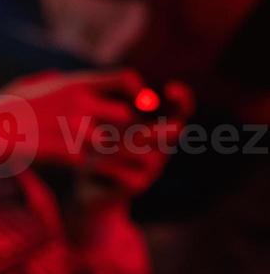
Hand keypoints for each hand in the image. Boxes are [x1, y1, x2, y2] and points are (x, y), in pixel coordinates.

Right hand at [0, 69, 145, 168]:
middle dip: (116, 127)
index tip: (134, 102)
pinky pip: (83, 160)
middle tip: (103, 134)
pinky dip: (74, 162)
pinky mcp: (65, 152)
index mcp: (75, 84)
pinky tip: (57, 161)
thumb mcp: (22, 86)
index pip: (124, 79)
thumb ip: (45, 81)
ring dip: (95, 148)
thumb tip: (53, 77)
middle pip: (124, 116)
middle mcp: (81, 104)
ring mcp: (74, 129)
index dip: (136, 91)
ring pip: (105, 142)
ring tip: (75, 149)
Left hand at [78, 81, 193, 201]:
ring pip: (141, 150)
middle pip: (173, 132)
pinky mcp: (139, 185)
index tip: (170, 88)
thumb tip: (130, 83)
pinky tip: (90, 167)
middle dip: (155, 128)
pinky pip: (122, 170)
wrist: (89, 190)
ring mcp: (153, 168)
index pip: (181, 110)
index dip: (183, 98)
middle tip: (136, 131)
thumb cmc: (97, 150)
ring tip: (94, 149)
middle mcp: (161, 147)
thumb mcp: (106, 125)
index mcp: (157, 128)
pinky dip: (103, 165)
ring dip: (114, 147)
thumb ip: (119, 106)